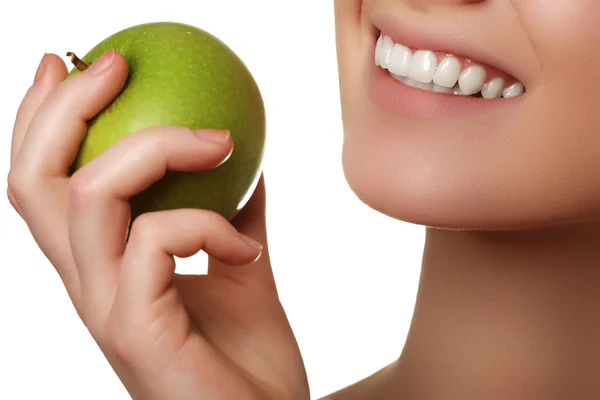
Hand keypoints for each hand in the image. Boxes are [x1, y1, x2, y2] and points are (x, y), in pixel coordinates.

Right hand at [7, 50, 308, 399]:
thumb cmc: (249, 358)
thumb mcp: (241, 268)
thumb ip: (232, 215)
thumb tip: (243, 159)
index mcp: (103, 268)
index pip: (47, 184)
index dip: (44, 120)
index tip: (77, 64)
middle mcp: (88, 285)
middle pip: (34, 181)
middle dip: (64, 109)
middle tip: (114, 62)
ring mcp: (104, 309)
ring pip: (86, 197)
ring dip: (155, 147)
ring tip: (221, 140)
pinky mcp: (133, 331)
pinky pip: (155, 241)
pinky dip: (207, 224)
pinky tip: (248, 251)